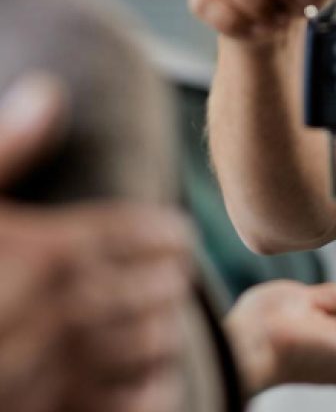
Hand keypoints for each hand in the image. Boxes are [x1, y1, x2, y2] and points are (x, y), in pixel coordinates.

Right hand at [0, 73, 194, 411]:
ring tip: (170, 318)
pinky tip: (155, 382)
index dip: (162, 234)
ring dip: (161, 331)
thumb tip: (48, 91)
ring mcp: (47, 370)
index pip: (131, 235)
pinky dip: (142, 393)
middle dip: (168, 280)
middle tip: (181, 274)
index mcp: (46, 251)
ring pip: (135, 347)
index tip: (181, 235)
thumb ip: (7, 147)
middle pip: (143, 289)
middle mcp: (57, 311)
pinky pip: (109, 406)